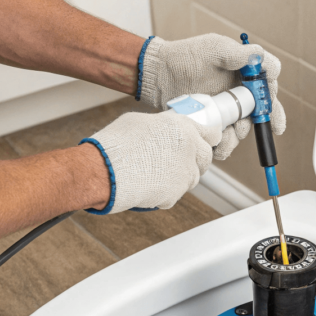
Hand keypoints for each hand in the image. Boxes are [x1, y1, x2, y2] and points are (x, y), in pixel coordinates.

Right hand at [81, 111, 222, 213]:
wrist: (104, 170)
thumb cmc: (116, 143)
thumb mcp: (140, 121)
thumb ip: (162, 126)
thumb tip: (165, 131)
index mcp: (182, 127)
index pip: (211, 133)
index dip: (207, 138)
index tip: (205, 142)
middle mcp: (190, 149)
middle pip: (206, 157)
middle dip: (196, 159)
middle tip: (178, 160)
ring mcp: (185, 173)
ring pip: (192, 177)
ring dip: (180, 177)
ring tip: (156, 173)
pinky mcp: (177, 193)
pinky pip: (176, 193)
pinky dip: (165, 192)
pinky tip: (148, 185)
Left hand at [139, 34, 286, 159]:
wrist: (159, 76)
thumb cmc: (186, 56)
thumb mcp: (213, 49)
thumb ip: (238, 54)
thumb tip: (260, 57)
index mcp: (246, 72)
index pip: (268, 83)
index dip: (272, 94)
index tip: (268, 101)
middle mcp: (241, 92)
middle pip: (263, 111)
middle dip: (264, 120)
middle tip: (260, 126)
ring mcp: (229, 110)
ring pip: (245, 129)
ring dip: (238, 134)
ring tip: (223, 132)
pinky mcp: (217, 125)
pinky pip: (227, 140)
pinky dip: (224, 145)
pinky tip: (214, 141)